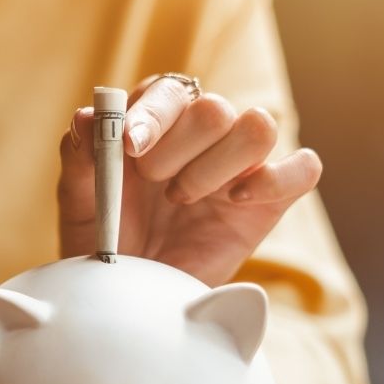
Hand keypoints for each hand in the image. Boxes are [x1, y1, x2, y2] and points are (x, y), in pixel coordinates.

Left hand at [57, 75, 322, 285]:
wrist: (128, 293)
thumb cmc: (104, 240)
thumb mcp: (79, 201)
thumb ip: (80, 157)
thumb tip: (87, 115)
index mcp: (159, 120)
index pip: (170, 90)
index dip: (153, 114)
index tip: (130, 147)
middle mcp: (204, 133)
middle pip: (215, 107)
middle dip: (177, 149)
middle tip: (153, 184)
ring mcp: (240, 164)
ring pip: (260, 126)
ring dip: (217, 165)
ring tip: (182, 199)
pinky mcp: (270, 199)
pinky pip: (303, 167)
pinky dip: (275, 178)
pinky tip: (233, 200)